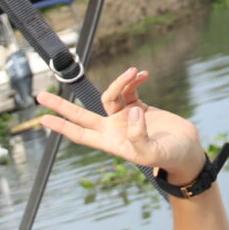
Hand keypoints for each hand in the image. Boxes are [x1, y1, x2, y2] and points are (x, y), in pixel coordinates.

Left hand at [32, 67, 205, 180]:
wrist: (187, 150)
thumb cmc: (170, 157)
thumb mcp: (153, 152)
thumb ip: (138, 135)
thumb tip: (130, 112)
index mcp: (111, 142)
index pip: (80, 133)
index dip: (62, 126)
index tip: (43, 120)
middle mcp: (113, 129)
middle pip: (81, 115)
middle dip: (62, 106)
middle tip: (41, 97)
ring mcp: (124, 118)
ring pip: (110, 95)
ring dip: (120, 81)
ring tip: (135, 72)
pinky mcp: (139, 108)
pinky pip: (129, 90)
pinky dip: (133, 80)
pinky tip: (142, 74)